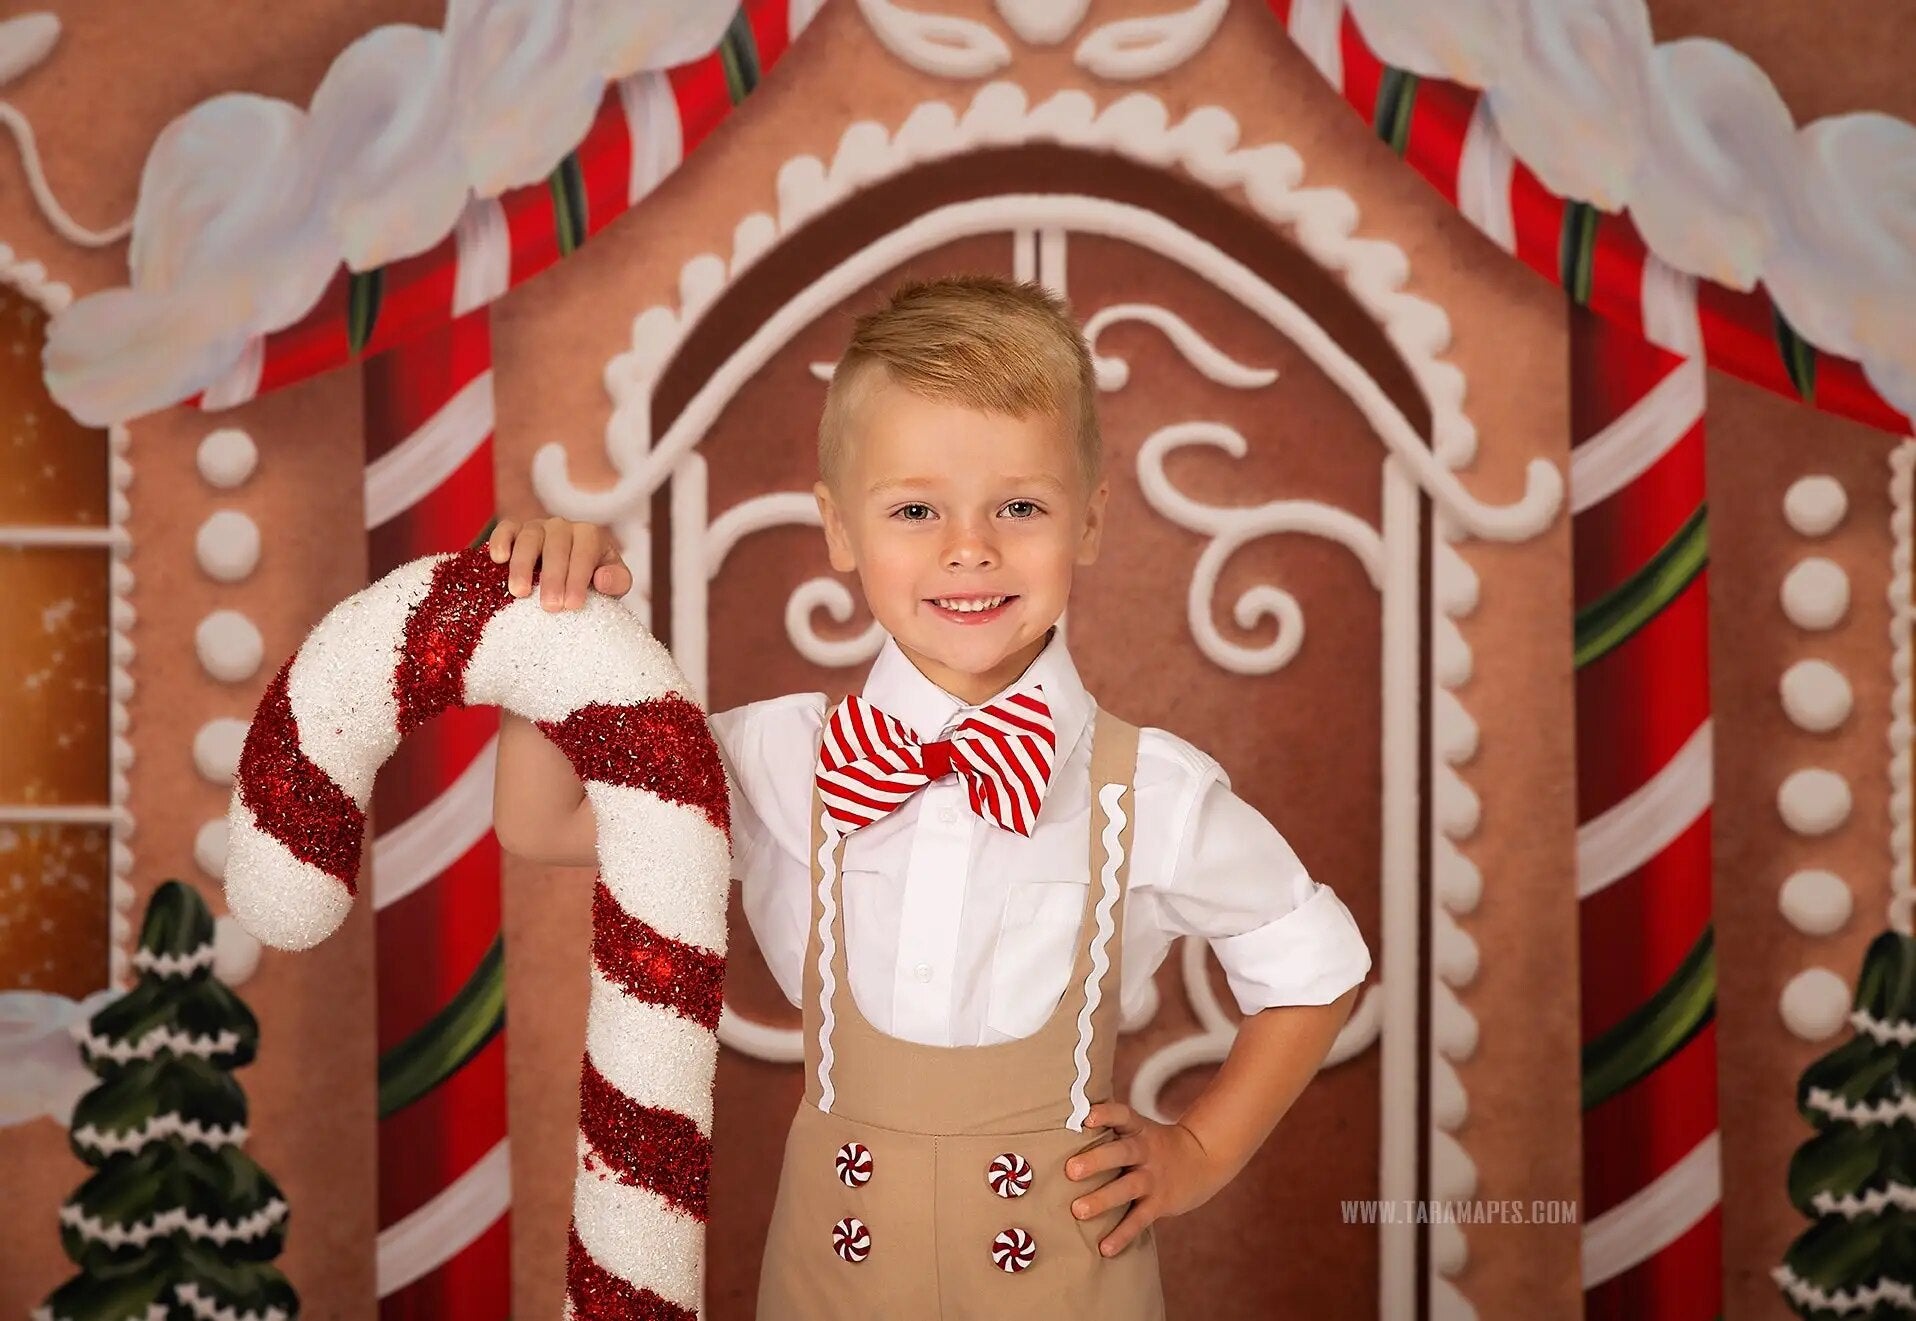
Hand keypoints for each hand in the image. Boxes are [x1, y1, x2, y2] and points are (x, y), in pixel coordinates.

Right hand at [485, 517, 632, 610]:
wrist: (570, 572)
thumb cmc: (593, 580)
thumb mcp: (614, 583)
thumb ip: (617, 581)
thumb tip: (602, 579)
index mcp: (589, 536)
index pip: (584, 554)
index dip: (578, 579)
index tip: (573, 605)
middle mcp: (562, 527)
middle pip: (556, 547)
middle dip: (553, 578)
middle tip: (551, 607)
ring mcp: (537, 526)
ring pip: (529, 538)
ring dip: (523, 565)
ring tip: (520, 592)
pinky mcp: (514, 530)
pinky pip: (505, 529)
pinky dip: (500, 540)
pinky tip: (499, 559)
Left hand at [1065, 1101, 1231, 1256]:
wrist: (1203, 1159)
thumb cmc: (1154, 1143)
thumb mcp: (1138, 1128)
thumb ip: (1109, 1129)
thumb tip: (1060, 1128)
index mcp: (1137, 1128)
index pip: (1122, 1115)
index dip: (1106, 1114)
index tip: (1087, 1116)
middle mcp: (1146, 1150)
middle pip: (1122, 1152)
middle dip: (1097, 1161)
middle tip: (1071, 1170)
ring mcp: (1153, 1177)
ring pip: (1128, 1187)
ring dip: (1103, 1200)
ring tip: (1078, 1211)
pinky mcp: (1160, 1203)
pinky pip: (1139, 1220)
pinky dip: (1122, 1235)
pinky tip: (1104, 1248)